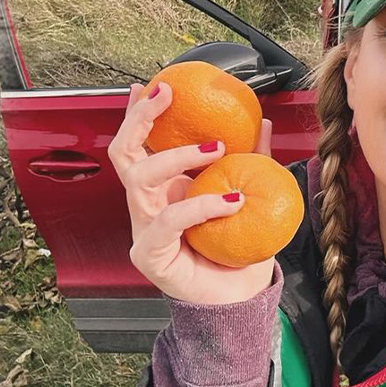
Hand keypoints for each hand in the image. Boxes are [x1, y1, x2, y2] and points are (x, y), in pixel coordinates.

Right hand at [108, 81, 275, 305]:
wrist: (236, 302)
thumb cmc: (236, 252)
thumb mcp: (248, 197)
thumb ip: (252, 162)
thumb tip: (261, 122)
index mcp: (162, 189)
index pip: (138, 145)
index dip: (137, 114)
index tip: (150, 84)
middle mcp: (146, 204)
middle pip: (123, 152)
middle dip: (139, 119)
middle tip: (166, 95)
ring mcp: (143, 228)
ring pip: (139, 178)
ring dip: (176, 156)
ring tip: (216, 148)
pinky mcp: (151, 254)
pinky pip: (168, 220)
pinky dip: (201, 206)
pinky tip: (231, 201)